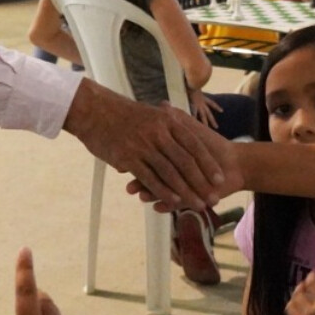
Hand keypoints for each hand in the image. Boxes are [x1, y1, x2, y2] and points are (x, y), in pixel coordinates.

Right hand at [66, 82, 237, 210]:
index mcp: (168, 121)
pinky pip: (150, 178)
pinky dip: (163, 191)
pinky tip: (173, 202)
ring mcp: (143, 145)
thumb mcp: (152, 112)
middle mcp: (159, 133)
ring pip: (170, 173)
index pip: (194, 145)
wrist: (94, 110)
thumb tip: (183, 134)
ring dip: (186, 192)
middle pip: (185, 162)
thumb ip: (169, 122)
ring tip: (198, 205)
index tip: (220, 178)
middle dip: (201, 182)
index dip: (208, 163)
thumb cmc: (123, 114)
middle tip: (213, 198)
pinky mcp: (128, 158)